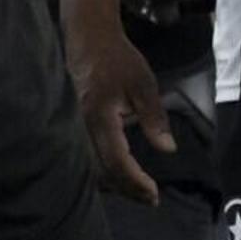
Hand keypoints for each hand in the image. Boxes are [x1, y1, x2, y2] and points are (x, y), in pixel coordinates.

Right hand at [70, 9, 170, 203]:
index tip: (154, 194)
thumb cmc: (117, 59)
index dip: (135, 181)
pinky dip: (103, 172)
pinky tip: (118, 176)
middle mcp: (82, 128)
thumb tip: (167, 149)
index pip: (117, 161)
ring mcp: (73, 128)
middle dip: (127, 190)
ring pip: (91, 168)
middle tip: (151, 200)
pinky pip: (85, 157)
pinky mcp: (72, 126)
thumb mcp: (144, 85)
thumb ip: (154, 118)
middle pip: (102, 172)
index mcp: (100, 118)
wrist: (86, 39)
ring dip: (115, 184)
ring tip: (138, 192)